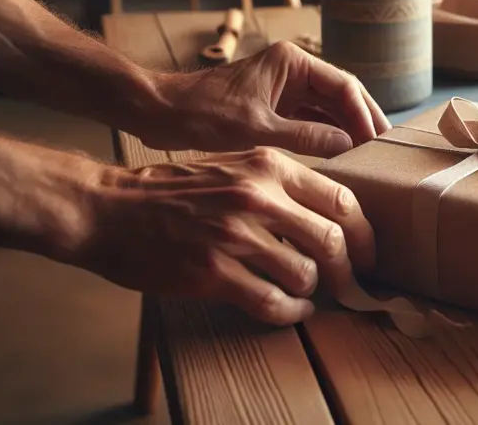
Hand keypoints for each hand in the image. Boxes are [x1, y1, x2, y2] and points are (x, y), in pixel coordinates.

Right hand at [78, 148, 375, 324]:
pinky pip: (271, 302)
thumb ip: (280, 183)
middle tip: (350, 285)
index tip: (367, 253)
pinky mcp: (212, 272)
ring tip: (308, 295)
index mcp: (268, 165)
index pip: (342, 199)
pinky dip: (289, 312)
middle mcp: (257, 196)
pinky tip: (288, 310)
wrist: (110, 208)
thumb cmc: (174, 190)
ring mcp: (234, 235)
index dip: (363, 233)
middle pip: (332, 239)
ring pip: (306, 274)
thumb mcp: (234, 166)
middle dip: (349, 270)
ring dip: (314, 292)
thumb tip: (332, 214)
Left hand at [140, 41, 390, 156]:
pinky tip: (339, 159)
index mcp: (293, 62)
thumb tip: (347, 147)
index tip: (377, 144)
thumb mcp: (257, 129)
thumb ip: (306, 138)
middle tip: (384, 152)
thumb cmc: (202, 113)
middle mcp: (294, 70)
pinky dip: (326, 139)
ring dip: (347, 132)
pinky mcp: (275, 108)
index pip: (344, 86)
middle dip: (363, 123)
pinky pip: (311, 122)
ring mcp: (285, 89)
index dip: (365, 115)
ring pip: (329, 110)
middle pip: (343, 96)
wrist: (160, 112)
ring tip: (368, 159)